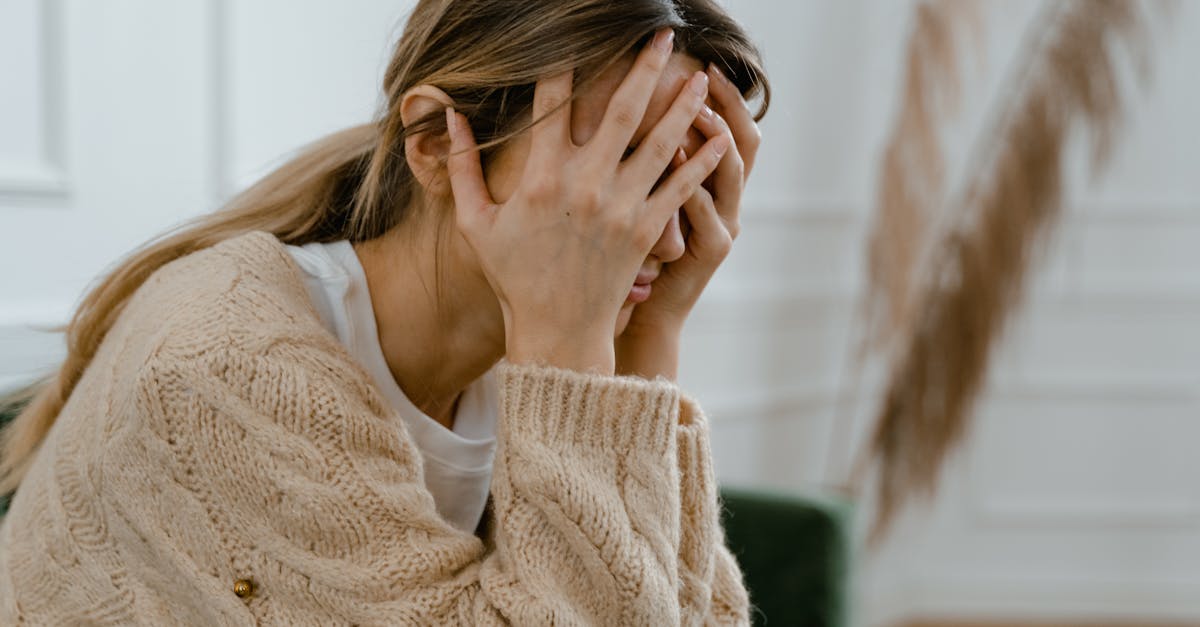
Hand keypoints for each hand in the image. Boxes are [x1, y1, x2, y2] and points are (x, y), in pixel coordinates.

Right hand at [446, 30, 729, 374]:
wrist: (556, 331)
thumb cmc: (514, 277)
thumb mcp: (476, 223)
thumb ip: (461, 168)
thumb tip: (450, 117)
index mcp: (541, 177)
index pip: (554, 102)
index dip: (565, 62)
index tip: (577, 35)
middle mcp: (586, 184)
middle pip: (622, 108)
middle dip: (645, 66)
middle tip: (663, 34)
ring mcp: (621, 206)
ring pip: (661, 141)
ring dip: (683, 104)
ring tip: (701, 75)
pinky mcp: (647, 230)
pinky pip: (681, 187)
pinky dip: (703, 161)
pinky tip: (719, 137)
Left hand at [616, 63, 761, 380]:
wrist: (645, 316)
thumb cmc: (638, 257)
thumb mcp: (650, 203)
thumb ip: (653, 163)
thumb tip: (636, 109)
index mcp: (717, 188)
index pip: (734, 131)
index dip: (727, 99)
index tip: (706, 65)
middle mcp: (730, 204)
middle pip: (744, 143)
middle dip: (728, 106)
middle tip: (706, 76)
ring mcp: (724, 227)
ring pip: (731, 173)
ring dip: (714, 138)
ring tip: (696, 108)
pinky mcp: (710, 250)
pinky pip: (705, 210)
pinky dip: (691, 182)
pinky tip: (671, 156)